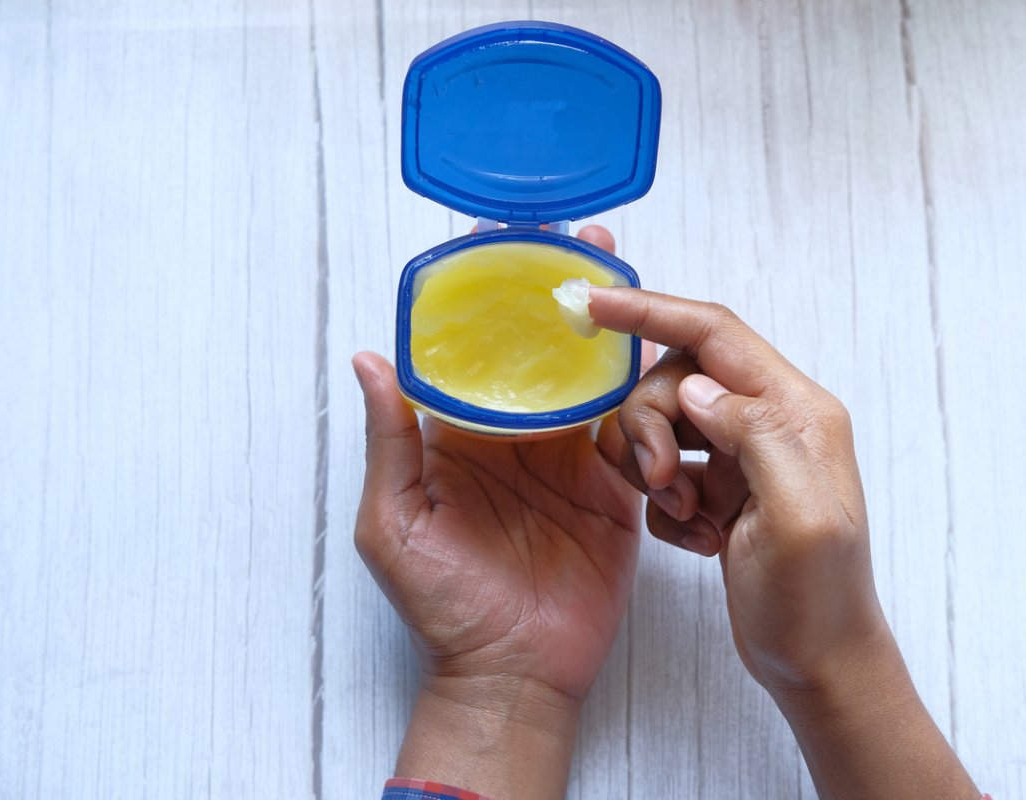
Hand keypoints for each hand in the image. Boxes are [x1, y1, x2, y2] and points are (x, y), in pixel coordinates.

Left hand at [354, 226, 640, 798]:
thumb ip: (389, 442)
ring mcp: (569, 460)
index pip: (474, 350)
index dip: (486, 295)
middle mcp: (517, 438)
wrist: (512, 673)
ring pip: (592, 380)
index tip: (501, 240)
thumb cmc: (442, 606)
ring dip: (610, 331)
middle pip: (540, 351)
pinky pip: (634, 430)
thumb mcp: (394, 522)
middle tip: (583, 238)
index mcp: (460, 437)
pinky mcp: (613, 488)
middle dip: (560, 294)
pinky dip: (647, 399)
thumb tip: (369, 358)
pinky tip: (657, 361)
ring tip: (629, 280)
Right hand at [589, 287, 881, 692]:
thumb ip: (754, 436)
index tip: (592, 303)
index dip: (651, 311)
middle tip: (661, 482)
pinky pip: (661, 469)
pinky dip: (664, 505)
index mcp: (796, 410)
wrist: (816, 662)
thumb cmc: (817, 598)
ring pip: (661, 422)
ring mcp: (741, 455)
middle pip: (674, 379)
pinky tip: (699, 538)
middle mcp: (769, 421)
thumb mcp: (798, 518)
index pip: (713, 332)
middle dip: (648, 424)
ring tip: (688, 516)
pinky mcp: (719, 488)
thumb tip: (696, 388)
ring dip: (654, 468)